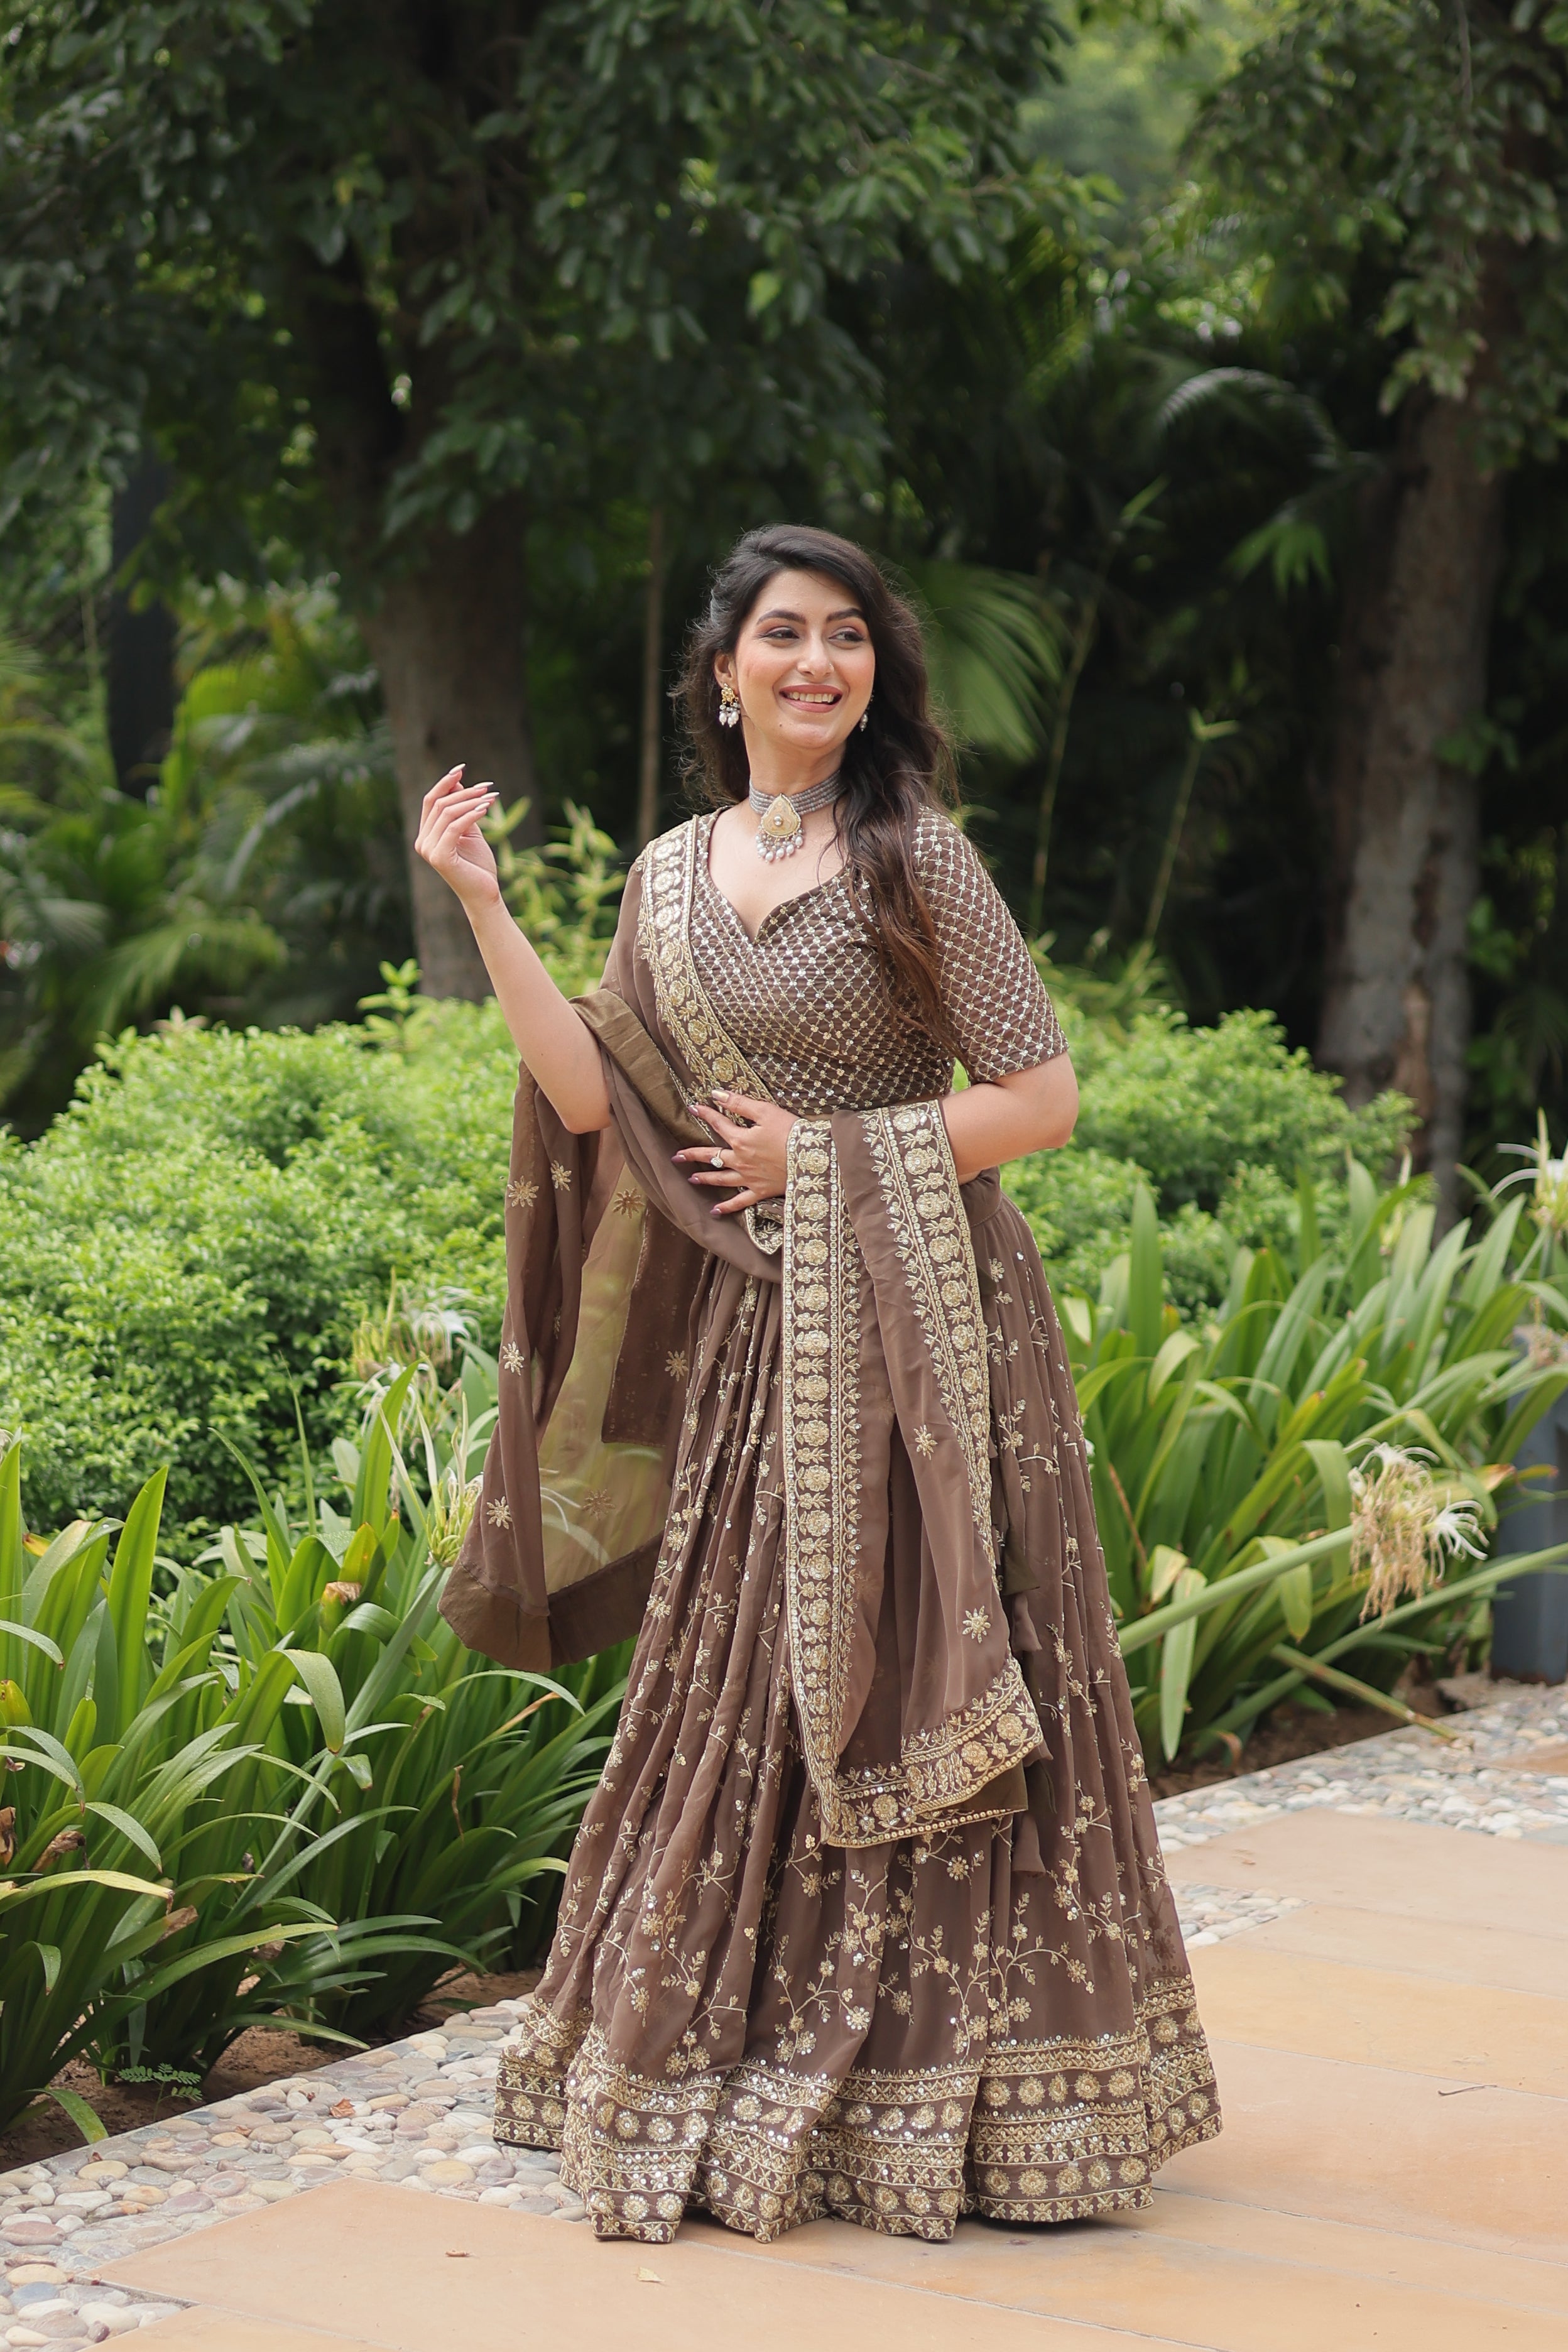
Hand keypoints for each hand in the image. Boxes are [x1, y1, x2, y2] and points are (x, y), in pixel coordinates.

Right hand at [414, 766, 501, 913]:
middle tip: (488, 787)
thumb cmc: (478, 865)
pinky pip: (454, 827)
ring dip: (470, 801)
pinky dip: (470, 814)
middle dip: (464, 791)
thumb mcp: (470, 831)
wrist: (484, 894)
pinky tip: (485, 809)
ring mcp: (428, 850)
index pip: (430, 801)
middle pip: (439, 804)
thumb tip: (458, 783)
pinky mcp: (439, 857)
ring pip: (446, 813)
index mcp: (426, 835)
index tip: (462, 768)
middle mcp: (422, 842)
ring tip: (491, 797)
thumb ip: (462, 810)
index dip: (444, 782)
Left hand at [674, 1089, 796, 1216]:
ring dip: (705, 1178)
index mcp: (740, 1139)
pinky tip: (715, 1211)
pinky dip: (727, 1207)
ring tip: (692, 1179)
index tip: (693, 1108)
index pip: (718, 1124)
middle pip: (712, 1156)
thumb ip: (739, 1103)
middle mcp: (740, 1160)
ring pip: (721, 1179)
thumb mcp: (766, 1111)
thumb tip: (716, 1094)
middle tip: (676, 1156)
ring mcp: (749, 1177)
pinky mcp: (760, 1190)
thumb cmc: (791, 1132)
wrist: (811, 1158)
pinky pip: (740, 1201)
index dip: (705, 1114)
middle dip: (693, 1155)